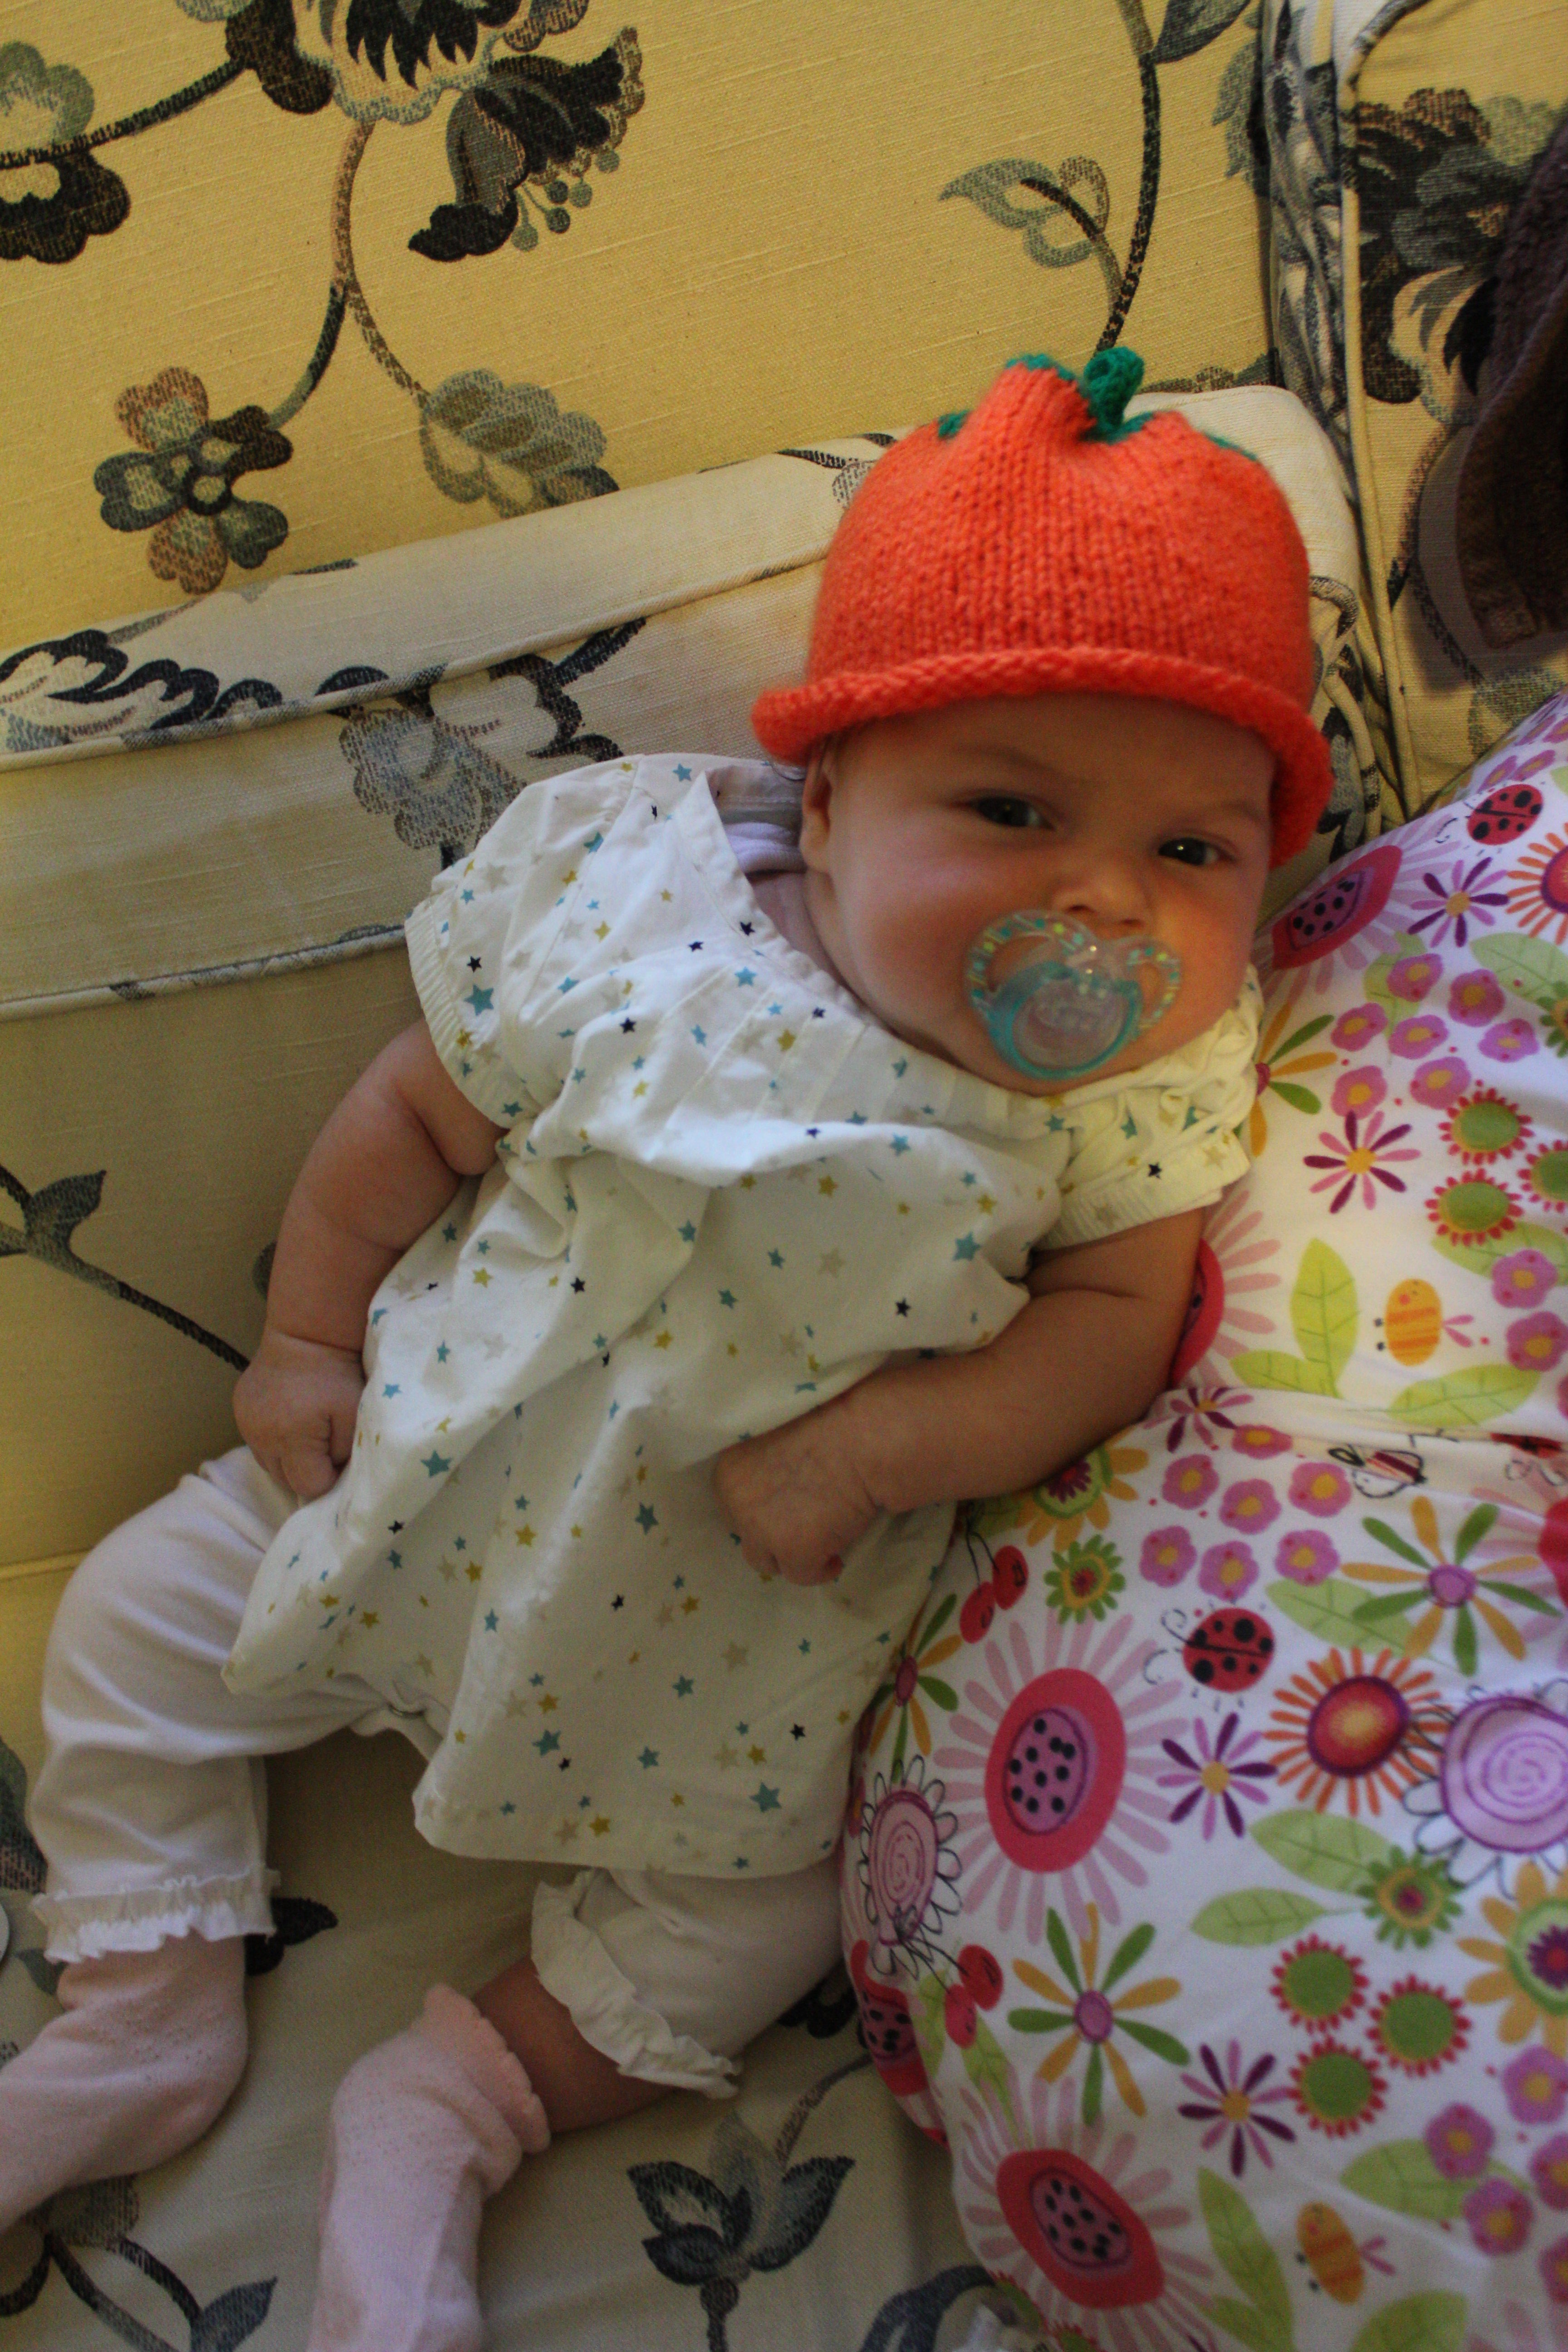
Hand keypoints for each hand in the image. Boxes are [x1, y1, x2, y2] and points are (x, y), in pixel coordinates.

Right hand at [232, 1326, 364, 1500]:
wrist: (305, 1334)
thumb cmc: (336, 1374)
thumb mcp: (354, 1414)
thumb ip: (345, 1453)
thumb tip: (334, 1476)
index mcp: (291, 1438)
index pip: (308, 1486)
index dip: (328, 1479)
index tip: (339, 1459)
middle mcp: (261, 1436)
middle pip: (286, 1480)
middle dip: (307, 1471)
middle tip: (325, 1446)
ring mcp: (245, 1424)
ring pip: (269, 1465)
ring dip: (289, 1459)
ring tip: (308, 1434)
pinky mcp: (239, 1412)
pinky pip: (258, 1444)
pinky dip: (274, 1442)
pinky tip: (290, 1422)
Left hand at [712, 1394, 881, 1583]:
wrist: (862, 1440)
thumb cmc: (830, 1426)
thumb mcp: (775, 1439)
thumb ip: (761, 1468)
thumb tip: (772, 1495)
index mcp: (728, 1470)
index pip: (733, 1505)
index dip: (760, 1509)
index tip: (785, 1508)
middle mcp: (735, 1501)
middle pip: (746, 1534)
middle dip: (771, 1534)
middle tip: (803, 1527)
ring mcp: (761, 1528)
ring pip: (767, 1560)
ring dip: (789, 1555)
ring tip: (819, 1545)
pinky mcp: (793, 1551)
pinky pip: (801, 1576)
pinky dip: (819, 1570)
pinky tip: (836, 1559)